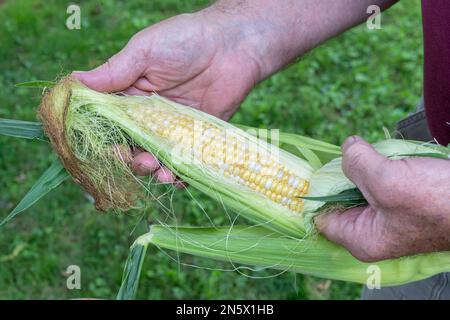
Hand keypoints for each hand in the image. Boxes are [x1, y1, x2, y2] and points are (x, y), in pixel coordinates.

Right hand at [72, 11, 264, 182]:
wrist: (233, 45)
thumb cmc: (186, 40)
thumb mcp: (145, 51)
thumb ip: (115, 72)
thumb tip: (74, 81)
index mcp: (130, 96)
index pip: (109, 124)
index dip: (105, 140)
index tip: (108, 150)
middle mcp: (149, 116)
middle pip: (132, 147)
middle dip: (132, 161)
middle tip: (142, 161)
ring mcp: (173, 128)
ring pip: (157, 158)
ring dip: (154, 171)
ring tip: (161, 171)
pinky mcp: (197, 137)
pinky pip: (185, 162)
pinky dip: (180, 175)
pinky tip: (178, 177)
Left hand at [315, 136, 449, 261]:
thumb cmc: (439, 202)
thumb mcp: (388, 180)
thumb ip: (356, 163)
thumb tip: (347, 147)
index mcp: (361, 238)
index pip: (321, 217)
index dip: (317, 192)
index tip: (321, 168)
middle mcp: (371, 231)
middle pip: (339, 198)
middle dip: (345, 175)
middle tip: (357, 158)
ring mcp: (387, 216)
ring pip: (360, 186)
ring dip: (366, 167)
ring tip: (383, 160)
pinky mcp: (401, 201)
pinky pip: (379, 180)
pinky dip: (382, 166)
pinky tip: (393, 159)